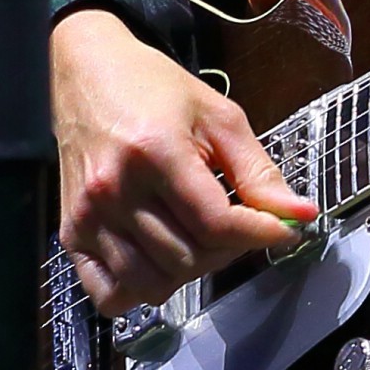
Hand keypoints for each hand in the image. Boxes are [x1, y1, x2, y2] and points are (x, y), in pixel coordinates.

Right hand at [50, 8, 318, 314]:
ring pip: (154, 284)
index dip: (260, 232)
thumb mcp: (219, 116)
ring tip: (199, 236)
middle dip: (227, 248)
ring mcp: (86, 217)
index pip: (216, 222)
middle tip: (237, 221)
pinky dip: (141, 290)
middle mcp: (114, 190)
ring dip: (190, 271)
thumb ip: (258, 170)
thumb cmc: (157, 89)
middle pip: (187, 258)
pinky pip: (110, 295)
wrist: (89, 74)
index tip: (284, 228)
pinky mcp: (69, 234)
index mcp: (156, 152)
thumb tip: (300, 215)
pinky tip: (160, 259)